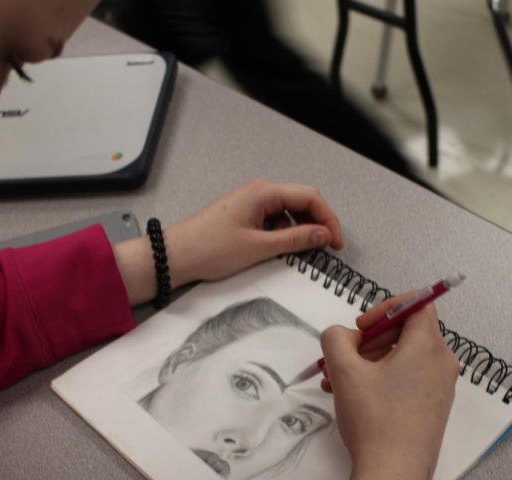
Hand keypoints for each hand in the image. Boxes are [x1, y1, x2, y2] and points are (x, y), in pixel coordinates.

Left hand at [113, 179, 343, 304]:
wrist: (174, 256)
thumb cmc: (211, 249)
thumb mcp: (259, 247)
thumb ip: (296, 240)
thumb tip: (324, 235)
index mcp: (264, 192)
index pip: (310, 197)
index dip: (328, 220)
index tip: (336, 244)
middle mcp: (259, 191)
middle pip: (302, 202)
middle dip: (317, 225)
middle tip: (326, 250)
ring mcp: (251, 203)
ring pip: (288, 213)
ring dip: (299, 231)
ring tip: (300, 253)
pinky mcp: (244, 215)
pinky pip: (274, 221)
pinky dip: (283, 234)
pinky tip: (278, 251)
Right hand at [320, 299, 458, 479]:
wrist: (394, 476)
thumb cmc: (374, 419)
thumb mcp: (345, 371)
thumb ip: (336, 339)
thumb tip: (345, 337)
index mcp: (429, 346)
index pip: (418, 304)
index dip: (386, 307)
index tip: (361, 328)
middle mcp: (442, 363)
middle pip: (408, 331)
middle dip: (371, 339)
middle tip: (344, 356)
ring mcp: (441, 388)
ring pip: (403, 357)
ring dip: (369, 361)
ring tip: (336, 381)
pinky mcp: (433, 409)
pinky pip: (408, 378)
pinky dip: (381, 379)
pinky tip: (352, 397)